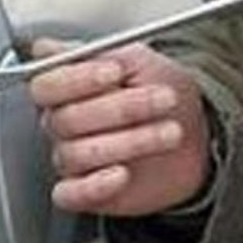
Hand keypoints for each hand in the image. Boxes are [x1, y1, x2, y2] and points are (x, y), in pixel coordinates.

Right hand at [28, 41, 211, 215]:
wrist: (196, 133)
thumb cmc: (162, 94)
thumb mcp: (139, 61)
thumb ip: (97, 53)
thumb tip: (47, 48)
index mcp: (66, 89)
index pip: (47, 85)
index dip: (78, 79)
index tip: (116, 73)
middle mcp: (63, 124)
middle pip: (67, 119)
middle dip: (122, 108)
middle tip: (164, 100)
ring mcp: (73, 158)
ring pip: (76, 153)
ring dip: (129, 142)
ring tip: (168, 132)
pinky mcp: (85, 191)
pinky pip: (70, 194)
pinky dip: (94, 186)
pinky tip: (121, 174)